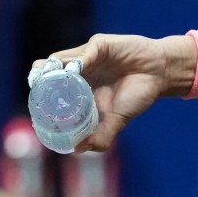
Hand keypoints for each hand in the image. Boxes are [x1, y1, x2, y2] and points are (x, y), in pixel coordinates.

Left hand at [29, 34, 194, 151]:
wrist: (160, 75)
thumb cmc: (137, 95)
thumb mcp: (117, 120)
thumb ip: (101, 136)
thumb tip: (78, 150)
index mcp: (79, 87)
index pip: (49, 87)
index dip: (40, 93)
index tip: (36, 107)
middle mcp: (79, 71)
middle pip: (48, 70)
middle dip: (39, 77)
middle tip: (39, 89)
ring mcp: (88, 57)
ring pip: (60, 58)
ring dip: (53, 68)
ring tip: (53, 80)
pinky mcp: (100, 46)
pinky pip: (86, 51)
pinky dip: (80, 60)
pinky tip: (80, 69)